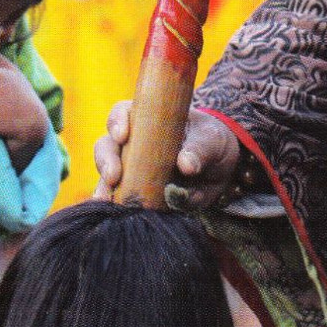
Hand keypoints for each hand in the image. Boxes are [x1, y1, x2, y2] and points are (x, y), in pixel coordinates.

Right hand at [93, 101, 243, 209]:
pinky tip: (116, 214)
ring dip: (104, 188)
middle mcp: (132, 144)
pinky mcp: (139, 193)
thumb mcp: (212, 140)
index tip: (122, 135)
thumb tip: (185, 165)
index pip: (123, 113)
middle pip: (107, 146)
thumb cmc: (212, 142)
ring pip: (108, 176)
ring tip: (107, 200)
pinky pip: (121, 199)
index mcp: (147, 120)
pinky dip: (117, 205)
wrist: (222, 168)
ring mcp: (132, 170)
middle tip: (113, 176)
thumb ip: (200, 150)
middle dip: (106, 161)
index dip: (117, 121)